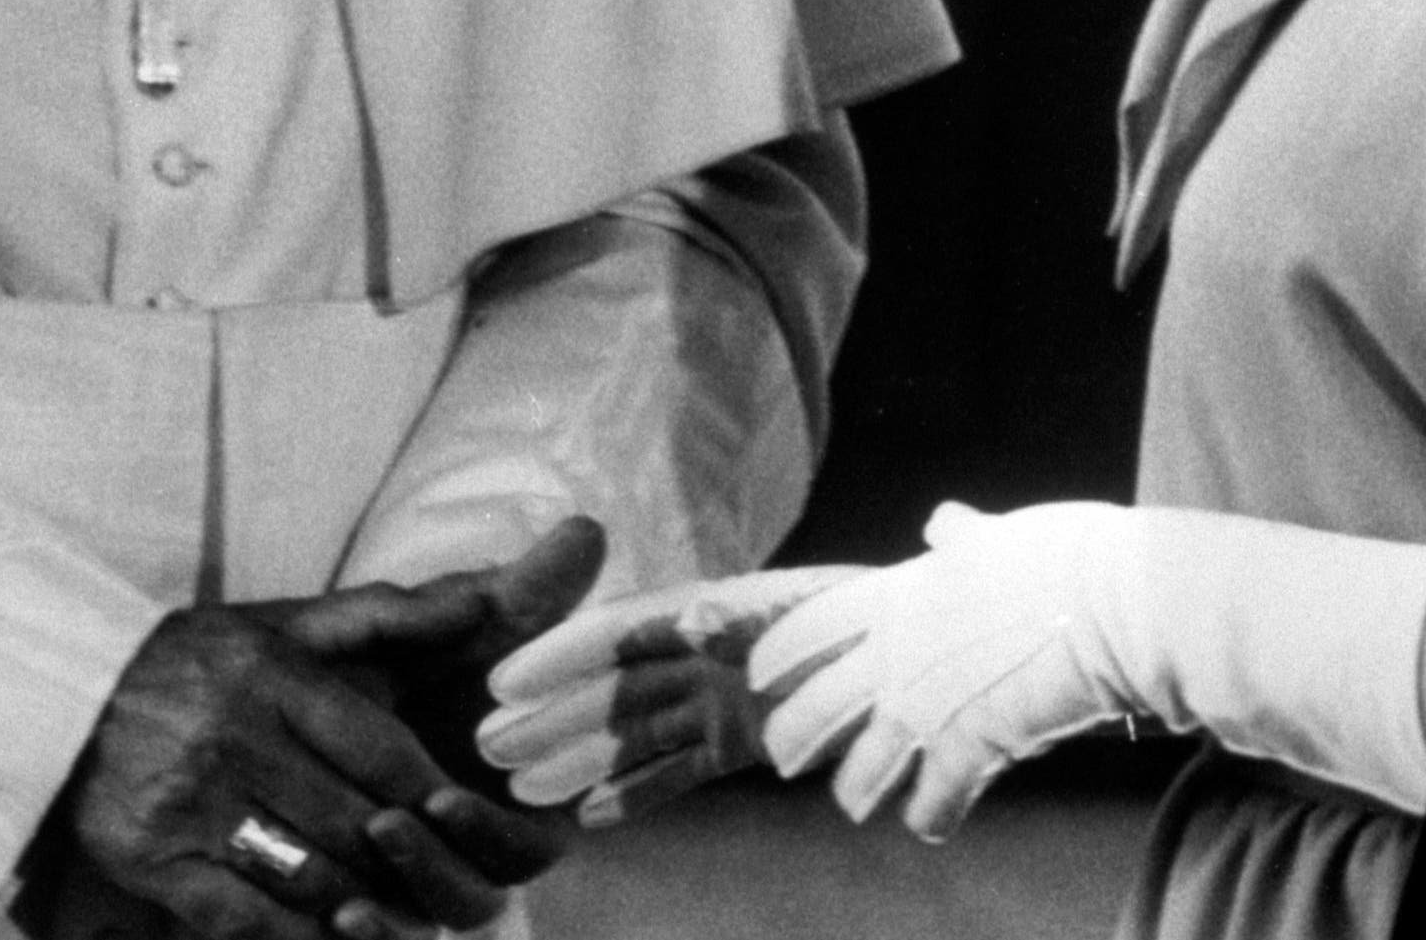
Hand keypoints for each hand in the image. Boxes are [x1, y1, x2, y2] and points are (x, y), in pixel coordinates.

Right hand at [63, 521, 604, 939]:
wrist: (66, 694)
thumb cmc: (197, 658)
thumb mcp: (283, 620)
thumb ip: (382, 614)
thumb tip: (478, 603)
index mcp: (273, 675)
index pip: (378, 748)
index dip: (430, 793)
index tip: (463, 816)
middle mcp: (235, 737)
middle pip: (350, 820)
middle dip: (404, 857)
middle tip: (445, 879)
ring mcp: (191, 804)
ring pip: (305, 874)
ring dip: (361, 903)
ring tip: (399, 914)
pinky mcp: (154, 859)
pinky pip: (242, 917)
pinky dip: (296, 937)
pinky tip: (330, 936)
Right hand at [476, 566, 866, 823]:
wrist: (939, 655)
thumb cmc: (878, 623)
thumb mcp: (817, 613)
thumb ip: (751, 616)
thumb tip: (688, 615)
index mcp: (720, 608)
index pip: (624, 629)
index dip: (561, 653)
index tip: (501, 679)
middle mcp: (710, 650)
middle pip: (616, 683)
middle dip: (552, 713)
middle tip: (485, 747)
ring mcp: (724, 696)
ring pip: (636, 731)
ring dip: (579, 757)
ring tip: (520, 789)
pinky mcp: (745, 739)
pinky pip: (679, 767)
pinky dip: (637, 790)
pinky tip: (589, 817)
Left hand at [746, 502, 1134, 840]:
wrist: (1113, 604)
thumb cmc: (1060, 556)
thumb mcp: (996, 534)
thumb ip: (959, 538)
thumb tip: (943, 525)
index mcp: (897, 596)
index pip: (812, 627)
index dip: (778, 654)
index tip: (760, 672)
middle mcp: (897, 656)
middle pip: (816, 707)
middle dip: (793, 735)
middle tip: (782, 754)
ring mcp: (928, 709)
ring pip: (862, 769)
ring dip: (853, 789)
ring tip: (849, 802)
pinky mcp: (971, 751)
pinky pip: (933, 802)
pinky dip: (930, 816)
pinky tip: (929, 822)